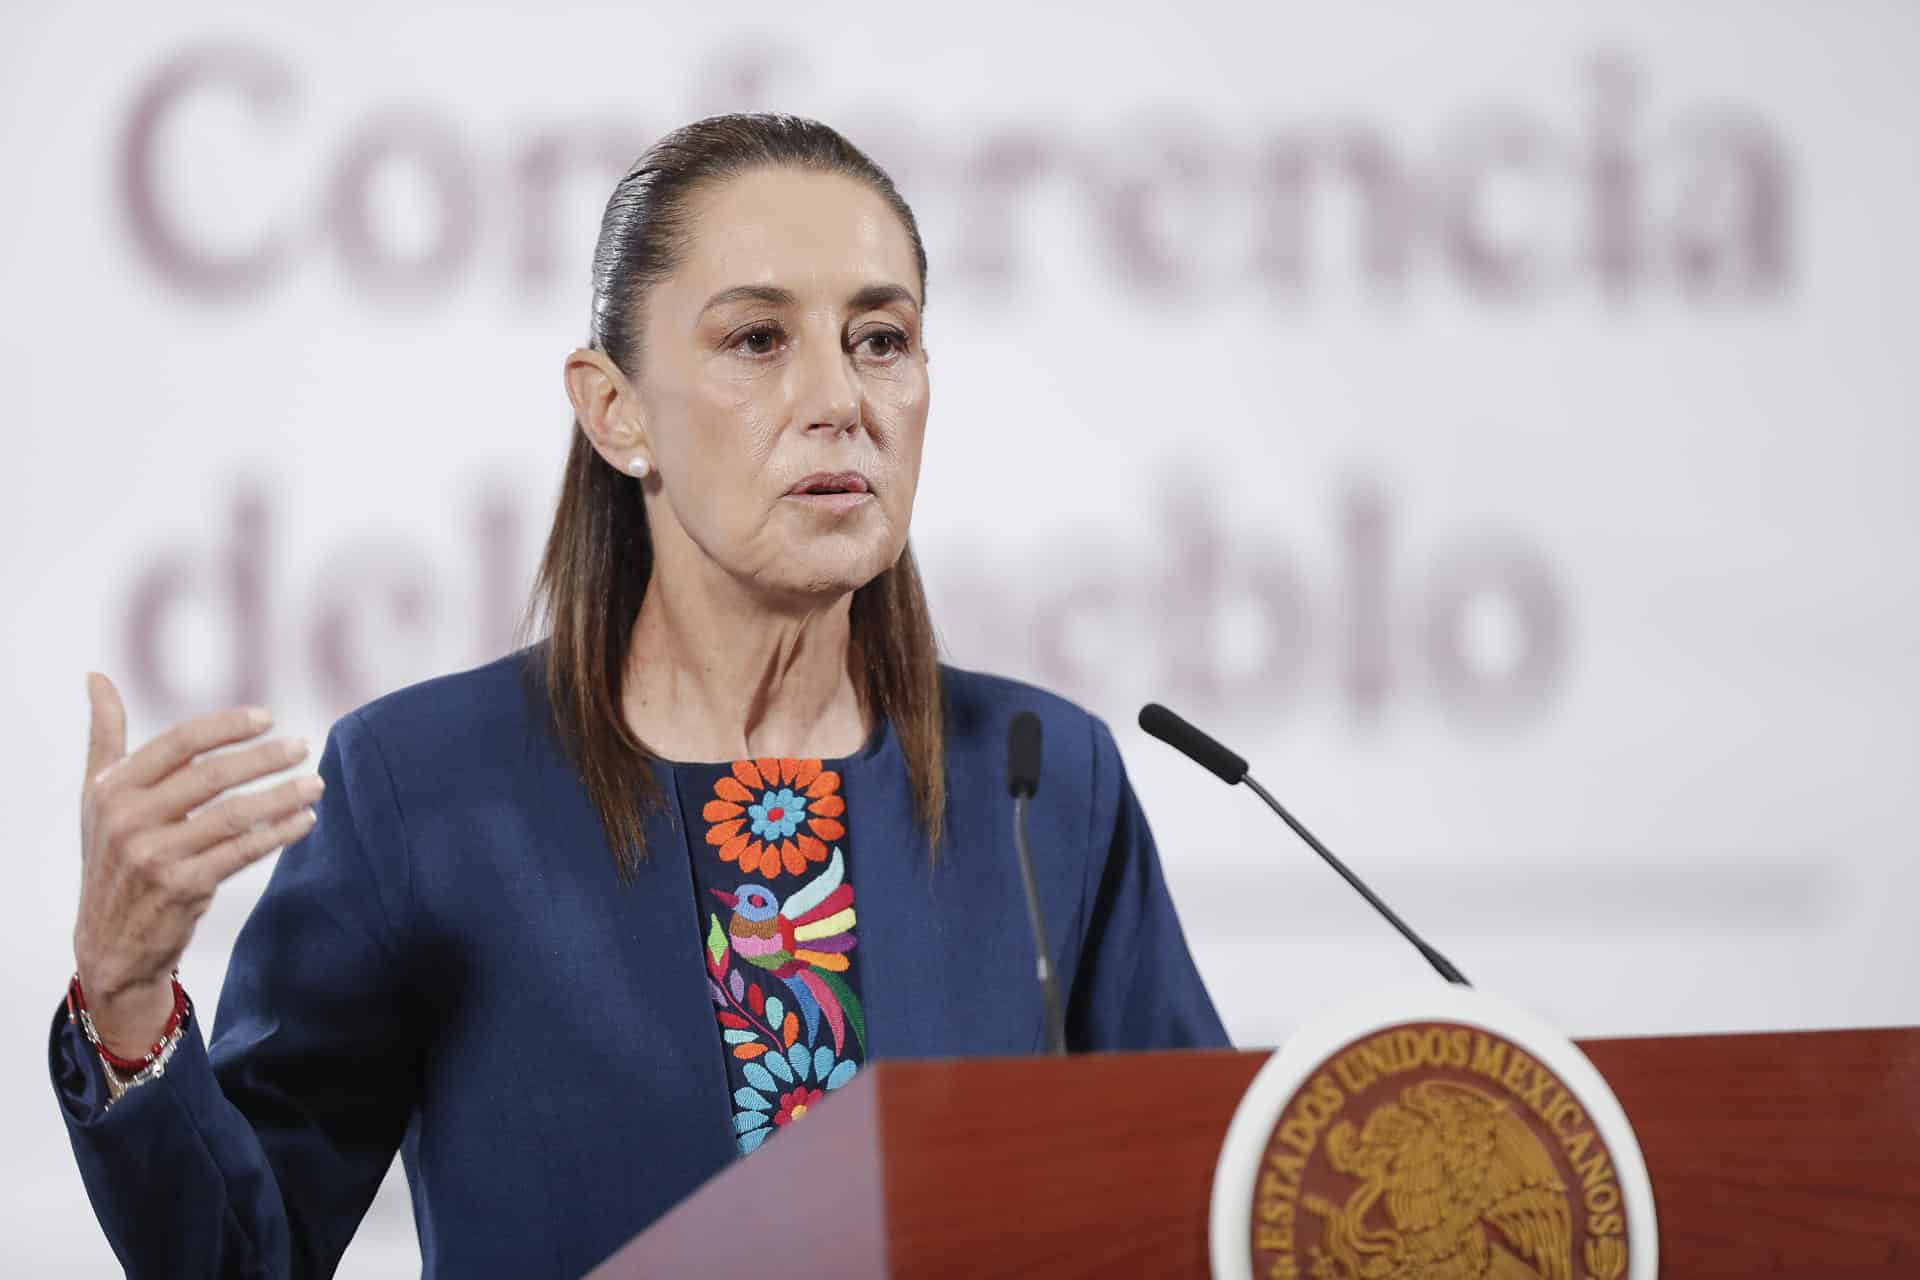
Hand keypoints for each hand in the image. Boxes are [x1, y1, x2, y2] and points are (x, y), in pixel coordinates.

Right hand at [72, 673, 321, 1055]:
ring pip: (234, 815)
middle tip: (303, 747)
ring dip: (282, 796)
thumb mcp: (98, 795)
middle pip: (212, 776)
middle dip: (265, 758)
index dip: (225, 727)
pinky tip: (305, 821)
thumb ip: (105, 735)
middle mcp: (129, 819)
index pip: (178, 743)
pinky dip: (278, 833)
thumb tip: (96, 676)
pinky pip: (242, 852)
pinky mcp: (182, 886)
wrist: (110, 940)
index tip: (268, 718)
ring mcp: (154, 855)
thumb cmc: (112, 855)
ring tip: (316, 784)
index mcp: (113, 787)